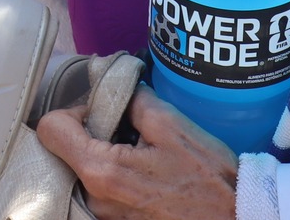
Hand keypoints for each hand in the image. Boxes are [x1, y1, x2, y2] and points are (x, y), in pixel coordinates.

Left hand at [36, 84, 237, 219]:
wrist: (237, 219)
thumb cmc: (208, 175)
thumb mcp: (170, 124)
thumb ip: (130, 98)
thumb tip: (112, 83)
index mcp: (101, 171)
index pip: (51, 129)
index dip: (74, 110)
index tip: (103, 111)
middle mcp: (93, 199)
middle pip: (65, 151)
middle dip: (90, 132)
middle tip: (125, 130)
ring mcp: (103, 217)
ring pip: (83, 171)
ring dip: (103, 154)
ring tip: (140, 152)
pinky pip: (99, 191)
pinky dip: (113, 176)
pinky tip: (144, 173)